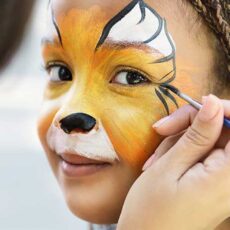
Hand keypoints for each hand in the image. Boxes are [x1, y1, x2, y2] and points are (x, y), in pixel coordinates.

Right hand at [117, 95, 229, 229]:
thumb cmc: (150, 209)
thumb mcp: (169, 167)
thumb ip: (197, 136)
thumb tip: (214, 103)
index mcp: (228, 176)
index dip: (223, 109)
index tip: (198, 105)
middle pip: (222, 130)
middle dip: (191, 124)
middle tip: (162, 130)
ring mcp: (222, 181)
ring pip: (207, 140)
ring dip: (179, 141)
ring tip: (157, 158)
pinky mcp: (212, 180)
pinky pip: (201, 153)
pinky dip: (180, 151)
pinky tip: (162, 162)